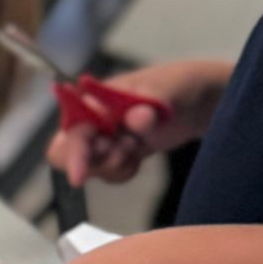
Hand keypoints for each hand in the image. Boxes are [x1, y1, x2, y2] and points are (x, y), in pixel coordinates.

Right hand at [47, 61, 228, 187]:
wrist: (196, 102)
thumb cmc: (175, 86)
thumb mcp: (166, 90)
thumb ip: (149, 103)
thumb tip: (136, 118)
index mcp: (93, 99)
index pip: (71, 130)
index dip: (73, 153)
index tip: (79, 177)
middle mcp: (90, 119)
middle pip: (66, 153)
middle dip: (93, 161)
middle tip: (127, 150)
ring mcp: (101, 136)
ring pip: (89, 166)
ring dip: (114, 164)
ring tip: (138, 146)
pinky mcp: (115, 152)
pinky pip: (108, 172)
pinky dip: (123, 170)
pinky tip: (139, 154)